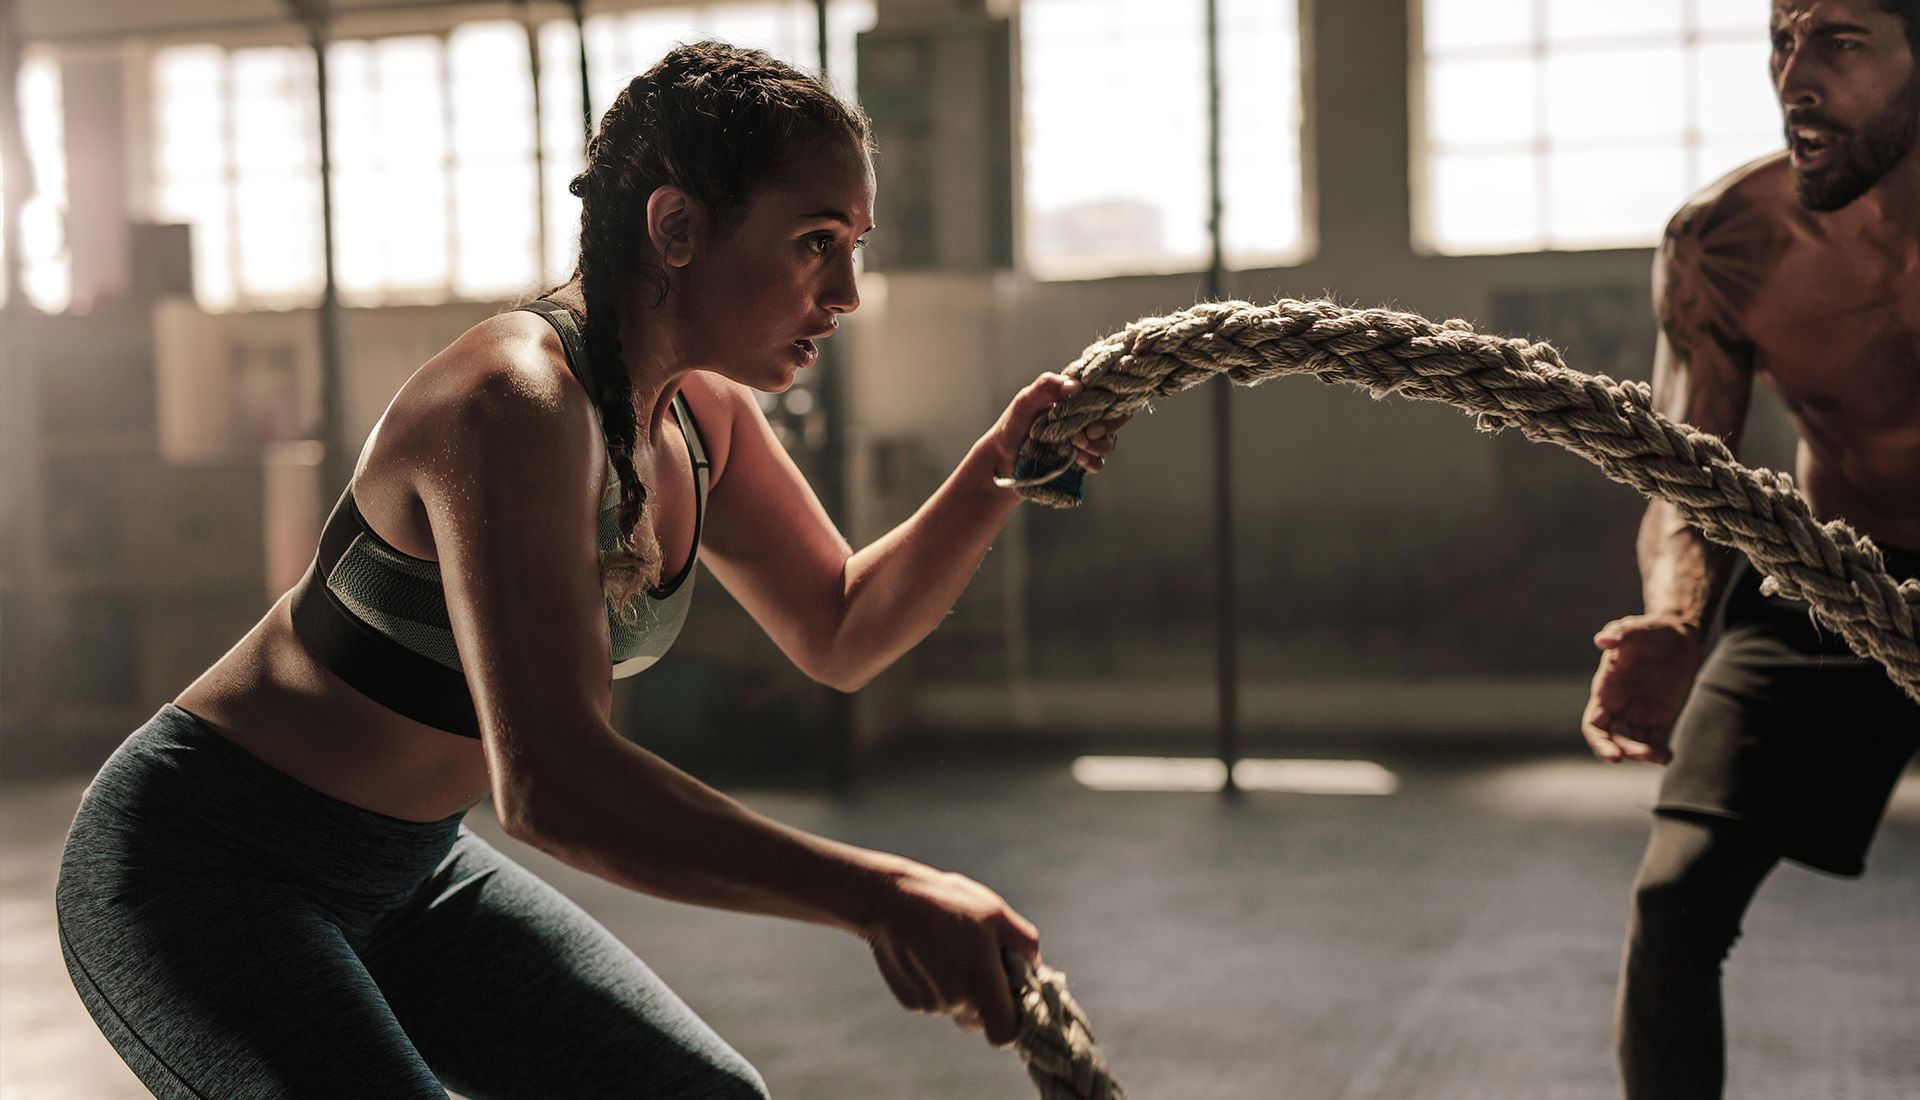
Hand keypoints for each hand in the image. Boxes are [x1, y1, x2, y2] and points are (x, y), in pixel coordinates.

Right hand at [863, 864, 1040, 1046]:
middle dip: (984, 998)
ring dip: (960, 988)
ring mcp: (930, 1004)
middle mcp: (955, 1001)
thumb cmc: (948, 902)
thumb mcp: (996, 913)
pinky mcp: (910, 1002)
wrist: (890, 900)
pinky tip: (928, 954)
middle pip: (981, 1020)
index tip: (1012, 998)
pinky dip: (936, 985)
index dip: (1013, 1022)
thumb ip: (1024, 945)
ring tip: (949, 948)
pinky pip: (934, 1001)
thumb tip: (1036, 969)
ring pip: (957, 1008)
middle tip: (979, 961)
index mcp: (981, 983)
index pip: (1006, 1034)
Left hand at [985, 373, 1131, 475]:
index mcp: (1077, 395)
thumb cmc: (1013, 425)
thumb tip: (1076, 386)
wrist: (1004, 460)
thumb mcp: (1025, 401)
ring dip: (1095, 445)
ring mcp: (1085, 439)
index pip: (1107, 390)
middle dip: (1107, 426)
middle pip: (1117, 417)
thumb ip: (1046, 387)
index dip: (1112, 398)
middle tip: (1086, 433)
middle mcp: (1086, 416)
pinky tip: (1074, 460)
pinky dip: (1090, 462)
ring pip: (1109, 441)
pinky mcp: (1082, 461)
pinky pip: (1099, 462)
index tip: (1097, 409)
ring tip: (1074, 445)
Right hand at [1580, 615, 1704, 763]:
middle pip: (1614, 739)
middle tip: (1645, 754)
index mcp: (1606, 690)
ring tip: (1660, 755)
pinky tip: (1668, 756)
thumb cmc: (1651, 630)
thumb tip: (1602, 640)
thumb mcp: (1635, 628)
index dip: (1599, 742)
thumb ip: (1619, 634)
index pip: (1594, 725)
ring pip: (1634, 744)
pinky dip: (1659, 753)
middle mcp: (1619, 706)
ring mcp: (1639, 714)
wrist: (1679, 635)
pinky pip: (1655, 742)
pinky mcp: (1660, 718)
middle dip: (1625, 751)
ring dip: (1643, 754)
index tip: (1613, 755)